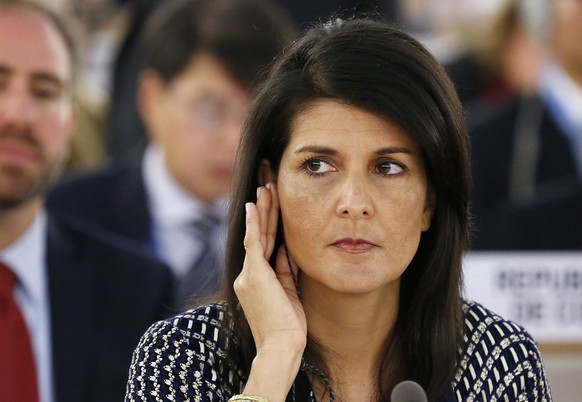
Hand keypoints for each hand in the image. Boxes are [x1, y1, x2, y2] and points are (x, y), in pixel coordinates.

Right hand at [234, 183, 306, 400]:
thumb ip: (285, 269)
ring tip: (265, 187)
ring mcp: (248, 274)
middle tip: (266, 184)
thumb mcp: (289, 292)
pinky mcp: (254, 274)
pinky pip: (254, 242)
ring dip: (262, 210)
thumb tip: (285, 247)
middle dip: (263, 209)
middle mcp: (247, 274)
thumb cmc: (287, 326)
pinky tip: (254, 205)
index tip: (271, 203)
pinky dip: (254, 223)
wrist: (280, 347)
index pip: (263, 244)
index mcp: (256, 279)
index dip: (267, 222)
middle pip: (258, 234)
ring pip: (257, 234)